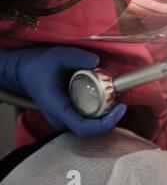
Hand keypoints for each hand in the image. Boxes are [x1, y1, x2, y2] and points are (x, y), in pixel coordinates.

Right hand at [0, 46, 126, 135]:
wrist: (27, 71)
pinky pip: (89, 119)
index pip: (84, 128)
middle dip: (111, 117)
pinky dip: (102, 111)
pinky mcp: (71, 115)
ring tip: (117, 98)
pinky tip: (109, 98)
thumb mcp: (58, 55)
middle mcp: (62, 120)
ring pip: (92, 125)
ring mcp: (66, 120)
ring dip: (108, 115)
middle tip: (122, 101)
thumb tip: (97, 61)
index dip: (106, 123)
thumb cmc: (40, 65)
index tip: (121, 108)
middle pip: (92, 129)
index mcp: (58, 110)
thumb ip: (77, 57)